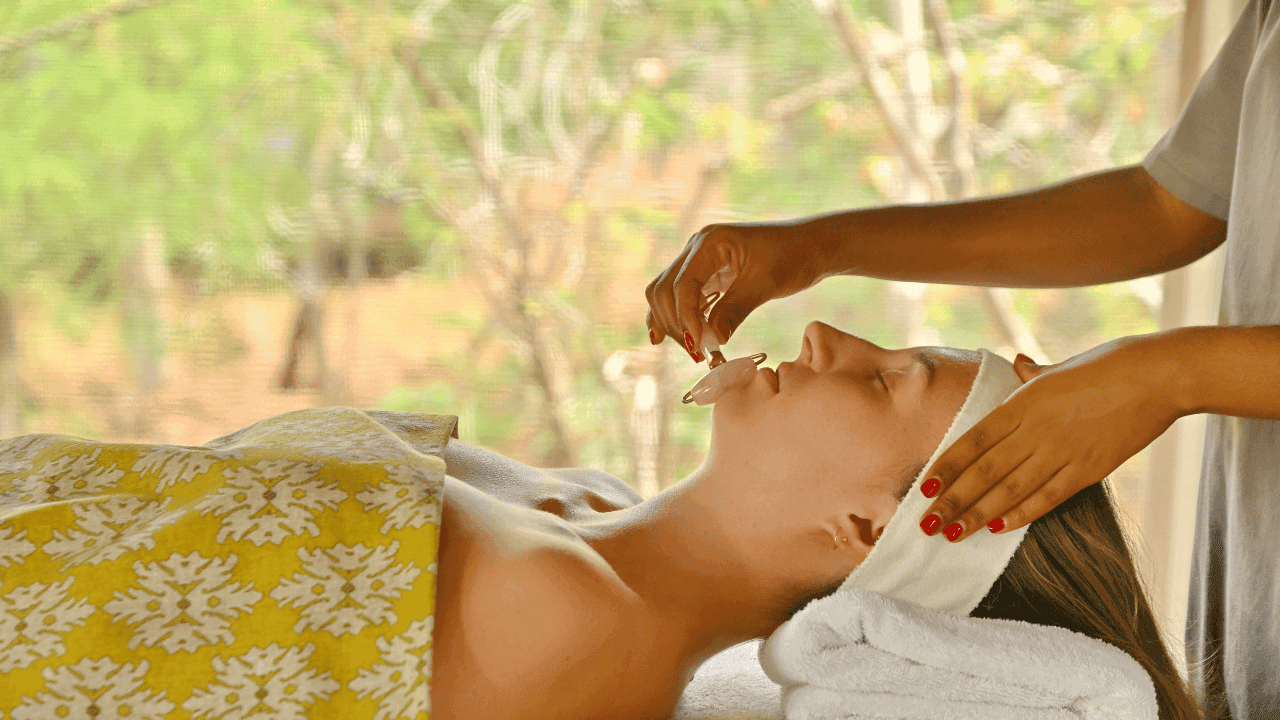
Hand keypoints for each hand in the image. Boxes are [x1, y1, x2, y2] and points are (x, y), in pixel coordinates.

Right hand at [645, 223, 826, 359]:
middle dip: (674, 324)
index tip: (698, 347)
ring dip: (675, 324)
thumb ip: (733, 310)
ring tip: (696, 351)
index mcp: (710, 242)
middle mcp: (697, 248)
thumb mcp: (764, 284)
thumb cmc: (793, 257)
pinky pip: (683, 297)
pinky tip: (687, 340)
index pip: (682, 285)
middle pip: (664, 290)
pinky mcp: (706, 273)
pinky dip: (683, 318)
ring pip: (667, 295)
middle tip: (697, 354)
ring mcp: (699, 260)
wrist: (812, 245)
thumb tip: (710, 341)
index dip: (685, 319)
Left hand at [918, 336, 1184, 541]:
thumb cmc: (1111, 365)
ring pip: (1011, 489)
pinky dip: (1023, 513)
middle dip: (953, 499)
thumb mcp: (1063, 366)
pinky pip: (1049, 496)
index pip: (974, 439)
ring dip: (979, 514)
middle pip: (985, 470)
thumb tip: (1018, 363)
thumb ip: (1035, 373)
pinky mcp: (1091, 468)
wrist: (1161, 376)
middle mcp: (1038, 428)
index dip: (948, 465)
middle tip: (927, 524)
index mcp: (1025, 401)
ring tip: (953, 533)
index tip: (925, 487)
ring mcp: (1064, 450)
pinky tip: (999, 527)